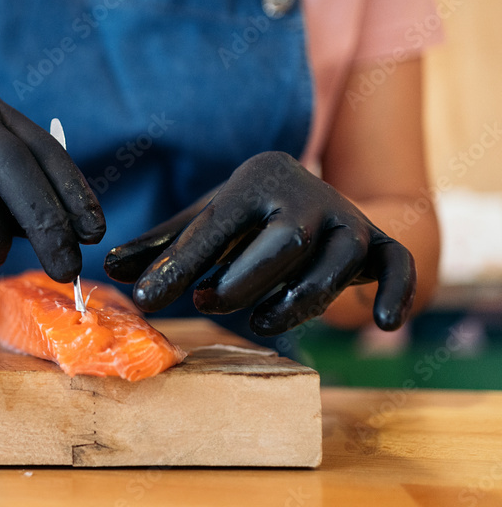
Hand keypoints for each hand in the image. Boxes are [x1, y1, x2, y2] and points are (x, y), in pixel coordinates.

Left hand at [104, 151, 415, 334]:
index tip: (144, 300)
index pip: (214, 225)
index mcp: (254, 183)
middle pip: (282, 243)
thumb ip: (160, 245)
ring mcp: (347, 219)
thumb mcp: (203, 220)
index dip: (178, 265)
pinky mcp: (379, 244)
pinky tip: (380, 323)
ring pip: (332, 266)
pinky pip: (398, 265)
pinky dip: (398, 292)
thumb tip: (107, 267)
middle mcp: (306, 197)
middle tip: (208, 303)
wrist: (310, 189)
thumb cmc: (244, 215)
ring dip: (295, 303)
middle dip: (241, 281)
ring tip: (257, 321)